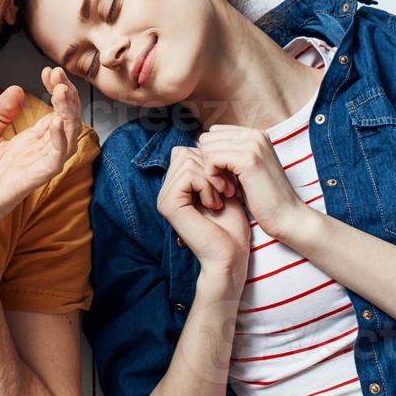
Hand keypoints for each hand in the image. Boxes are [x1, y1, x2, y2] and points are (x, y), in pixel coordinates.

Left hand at [0, 67, 82, 255]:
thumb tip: (18, 89)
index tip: (49, 71)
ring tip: (63, 91)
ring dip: (68, 115)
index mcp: (24, 145)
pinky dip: (58, 142)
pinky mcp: (25, 184)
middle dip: (67, 98)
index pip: (53, 114)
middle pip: (65, 124)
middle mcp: (33, 156)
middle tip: (59, 75)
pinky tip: (55, 122)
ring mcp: (32, 170)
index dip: (57, 92)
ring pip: (65, 141)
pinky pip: (51, 162)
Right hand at [158, 146, 251, 281]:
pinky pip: (187, 174)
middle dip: (212, 167)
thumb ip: (208, 167)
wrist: (231, 256)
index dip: (210, 160)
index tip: (227, 182)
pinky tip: (214, 203)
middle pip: (185, 152)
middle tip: (227, 190)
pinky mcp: (168, 205)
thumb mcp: (220, 188)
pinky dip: (206, 185)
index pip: (186, 151)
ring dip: (211, 177)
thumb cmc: (231, 226)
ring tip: (221, 198)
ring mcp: (164, 198)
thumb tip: (203, 139)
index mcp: (176, 187)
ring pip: (187, 160)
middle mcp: (166, 191)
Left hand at [197, 125, 312, 242]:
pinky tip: (226, 192)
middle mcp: (255, 135)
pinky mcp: (249, 159)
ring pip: (208, 148)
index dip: (211, 156)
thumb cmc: (264, 198)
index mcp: (255, 135)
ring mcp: (253, 145)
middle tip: (222, 185)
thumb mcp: (245, 170)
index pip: (214, 133)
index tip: (222, 177)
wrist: (287, 217)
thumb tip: (202, 145)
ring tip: (225, 189)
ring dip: (210, 172)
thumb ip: (230, 155)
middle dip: (208, 163)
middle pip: (208, 139)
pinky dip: (213, 178)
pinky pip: (212, 159)